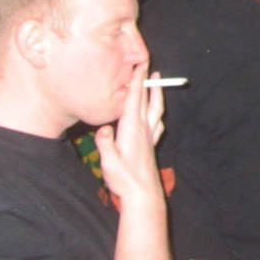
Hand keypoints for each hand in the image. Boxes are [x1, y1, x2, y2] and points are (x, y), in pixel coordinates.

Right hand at [96, 65, 164, 204]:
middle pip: (146, 100)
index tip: (139, 65)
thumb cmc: (124, 180)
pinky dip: (157, 111)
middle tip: (148, 64)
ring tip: (157, 80)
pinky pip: (157, 122)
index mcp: (132, 130)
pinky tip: (157, 112)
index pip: (134, 100)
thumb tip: (102, 129)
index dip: (136, 82)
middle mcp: (143, 129)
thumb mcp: (109, 163)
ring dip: (156, 93)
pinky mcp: (151, 144)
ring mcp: (149, 136)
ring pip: (156, 108)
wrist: (143, 195)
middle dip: (146, 81)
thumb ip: (105, 145)